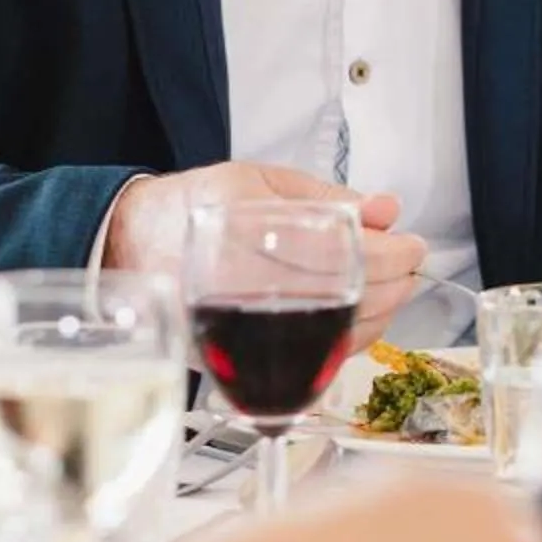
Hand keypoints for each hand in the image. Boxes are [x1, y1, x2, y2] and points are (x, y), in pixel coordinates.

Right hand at [105, 161, 425, 352]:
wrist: (129, 246)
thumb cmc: (192, 209)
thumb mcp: (259, 184)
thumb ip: (327, 199)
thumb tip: (386, 209)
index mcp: (247, 235)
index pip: (343, 255)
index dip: (391, 253)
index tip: (412, 244)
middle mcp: (243, 286)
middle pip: (348, 298)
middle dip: (395, 283)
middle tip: (409, 264)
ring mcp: (241, 327)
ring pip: (337, 335)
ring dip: (380, 314)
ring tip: (391, 288)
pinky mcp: (239, 356)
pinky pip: (313, 357)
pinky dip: (351, 338)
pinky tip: (361, 316)